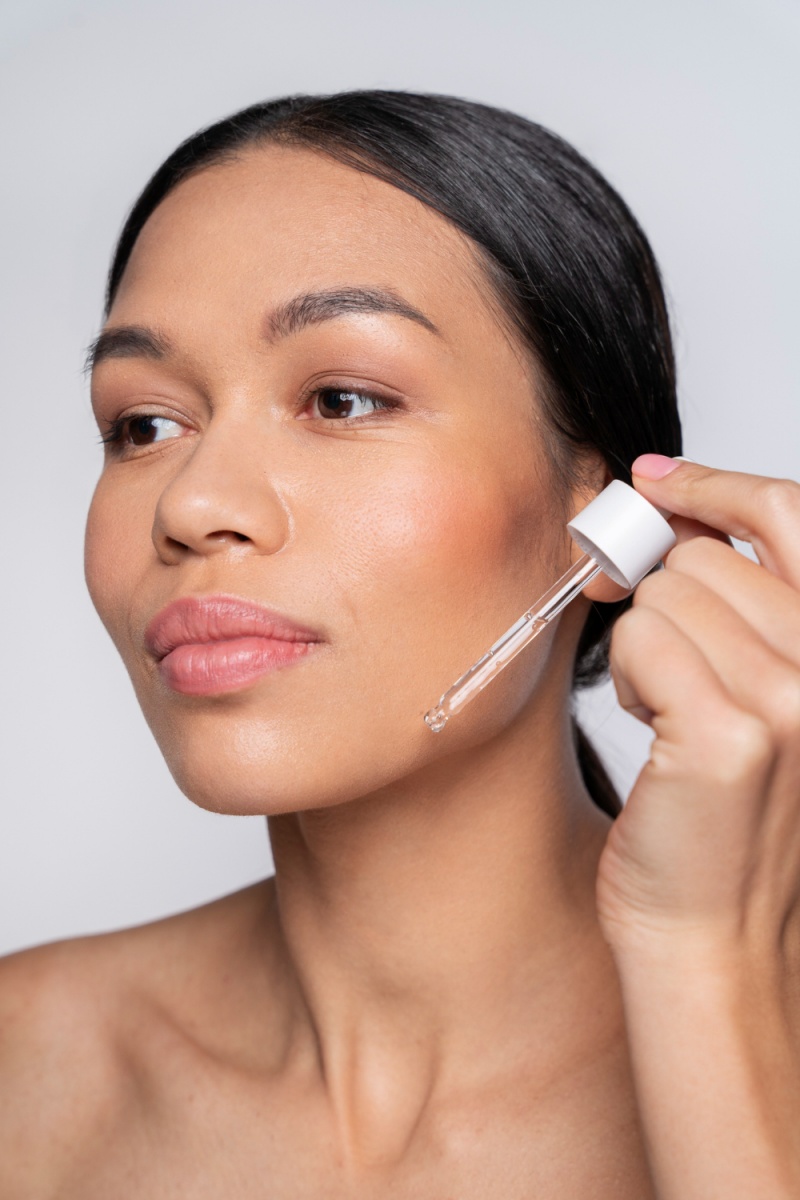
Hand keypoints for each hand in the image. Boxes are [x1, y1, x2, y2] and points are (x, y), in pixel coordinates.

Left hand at [596, 455, 799, 964]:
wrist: (715, 938)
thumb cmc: (719, 820)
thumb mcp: (760, 694)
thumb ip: (744, 607)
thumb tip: (672, 508)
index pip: (791, 516)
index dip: (719, 485)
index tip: (659, 477)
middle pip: (704, 557)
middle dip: (665, 601)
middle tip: (668, 669)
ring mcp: (792, 700)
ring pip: (666, 593)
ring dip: (645, 644)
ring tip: (667, 708)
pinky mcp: (730, 733)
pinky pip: (642, 637)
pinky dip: (628, 674)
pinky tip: (649, 721)